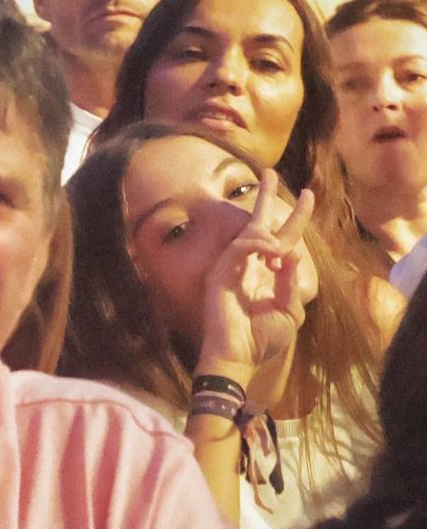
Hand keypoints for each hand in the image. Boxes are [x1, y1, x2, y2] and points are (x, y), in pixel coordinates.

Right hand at [197, 185, 316, 379]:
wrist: (239, 356)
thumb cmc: (262, 338)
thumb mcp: (290, 310)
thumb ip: (292, 282)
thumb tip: (290, 252)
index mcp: (266, 273)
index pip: (282, 238)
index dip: (295, 217)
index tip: (307, 195)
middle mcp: (247, 265)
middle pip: (258, 223)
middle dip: (265, 197)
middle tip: (269, 172)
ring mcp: (231, 267)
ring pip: (252, 233)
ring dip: (271, 236)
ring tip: (280, 253)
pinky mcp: (220, 273)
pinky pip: (241, 248)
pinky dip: (258, 246)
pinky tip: (272, 254)